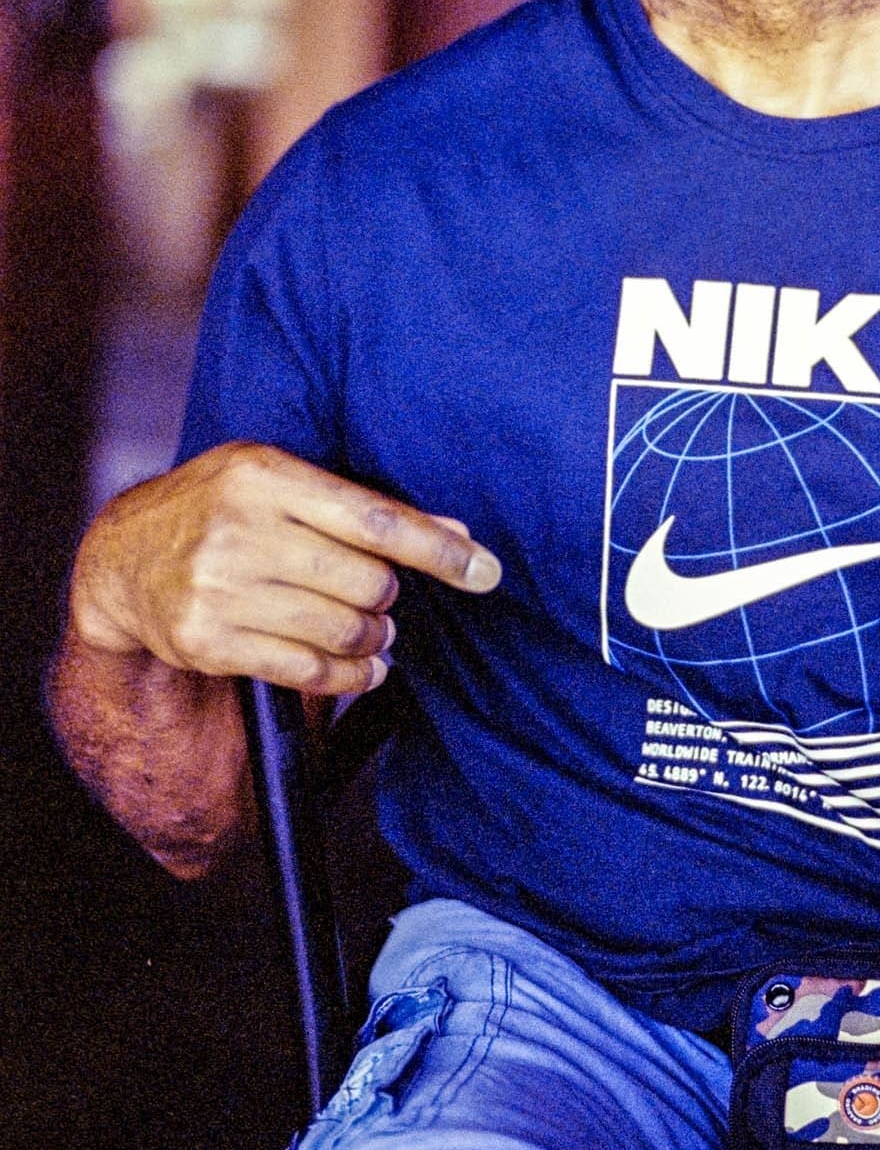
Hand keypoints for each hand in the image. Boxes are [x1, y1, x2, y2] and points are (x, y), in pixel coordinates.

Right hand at [70, 441, 500, 697]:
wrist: (123, 559)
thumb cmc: (222, 509)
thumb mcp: (282, 483)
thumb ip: (364, 507)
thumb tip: (457, 535)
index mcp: (265, 474)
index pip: (373, 517)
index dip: (438, 549)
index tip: (486, 572)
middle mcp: (239, 528)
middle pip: (366, 580)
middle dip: (389, 596)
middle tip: (382, 598)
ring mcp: (219, 588)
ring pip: (343, 629)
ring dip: (374, 638)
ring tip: (372, 631)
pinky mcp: (208, 641)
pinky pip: (307, 671)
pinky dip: (348, 675)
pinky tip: (360, 667)